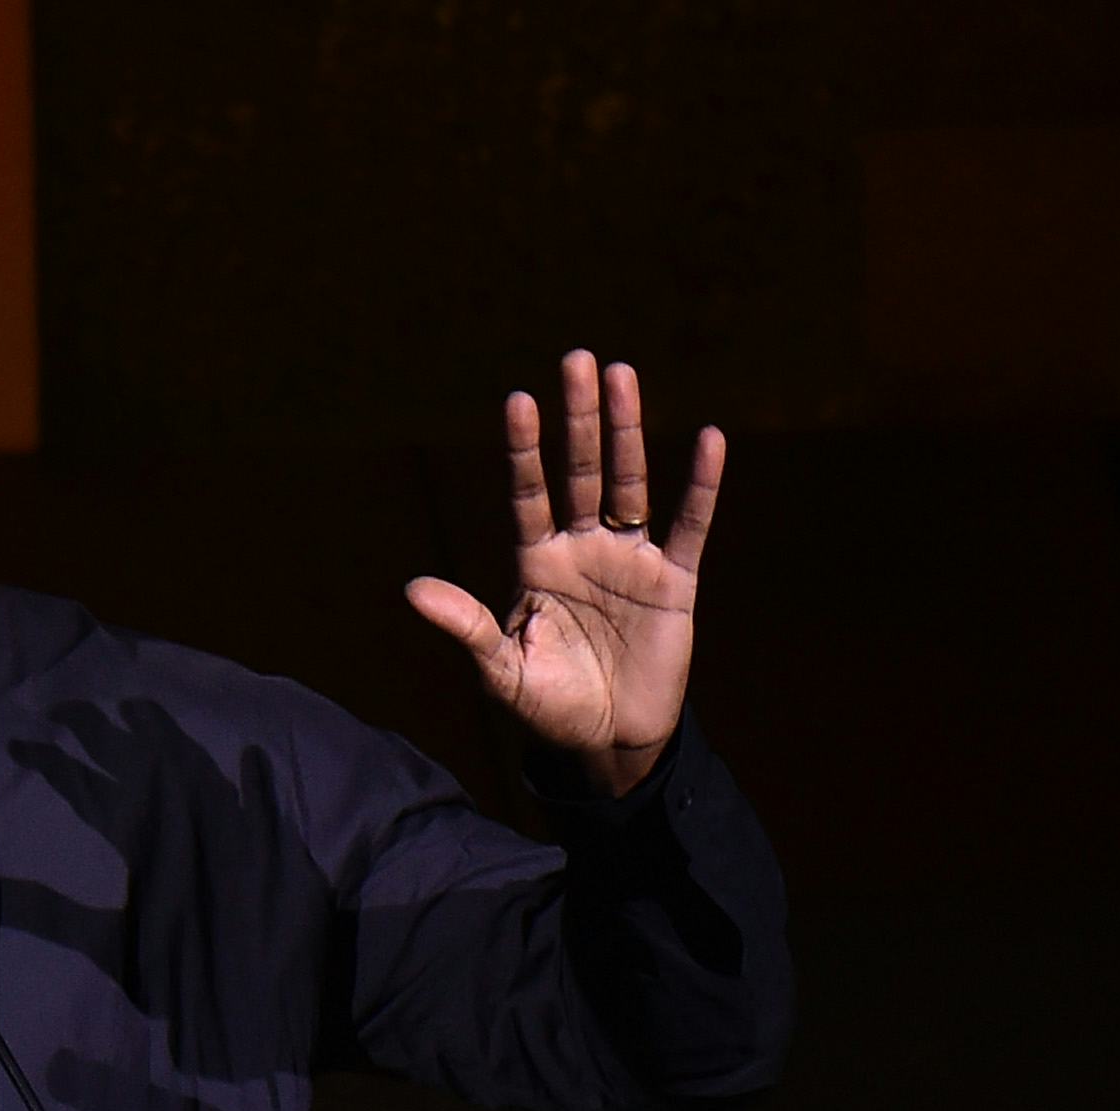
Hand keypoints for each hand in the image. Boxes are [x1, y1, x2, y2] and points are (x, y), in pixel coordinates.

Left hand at [406, 350, 723, 795]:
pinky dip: (700, 485)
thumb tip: (411, 590)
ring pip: (628, 483)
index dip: (524, 450)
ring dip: (627, 432)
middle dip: (578, 419)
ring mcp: (629, 559)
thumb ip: (465, 625)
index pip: (527, 493)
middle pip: (579, 472)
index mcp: (536, 564)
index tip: (518, 400)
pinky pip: (690, 524)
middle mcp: (581, 549)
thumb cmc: (548, 706)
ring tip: (623, 374)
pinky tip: (708, 439)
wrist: (608, 742)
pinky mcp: (674, 581)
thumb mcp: (500, 669)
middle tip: (576, 359)